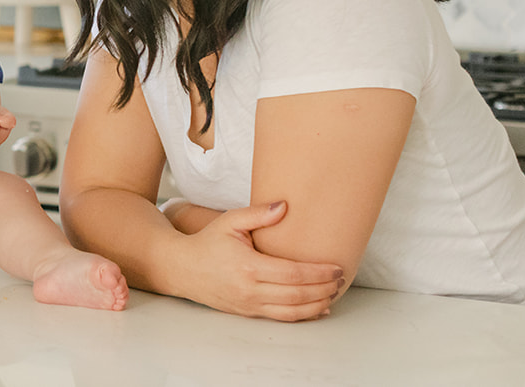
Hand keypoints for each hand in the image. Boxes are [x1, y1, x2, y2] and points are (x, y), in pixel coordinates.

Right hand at [176, 201, 344, 320]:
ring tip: (334, 293)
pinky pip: (281, 318)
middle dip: (324, 289)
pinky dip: (303, 316)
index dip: (318, 273)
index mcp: (248, 266)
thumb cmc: (207, 243)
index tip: (336, 268)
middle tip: (341, 279)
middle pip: (298, 295)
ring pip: (292, 312)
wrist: (182, 268)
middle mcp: (250, 289)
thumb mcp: (229, 222)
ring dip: (318, 304)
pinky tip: (318, 308)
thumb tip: (285, 207)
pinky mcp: (248, 312)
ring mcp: (249, 304)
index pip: (293, 273)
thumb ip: (257, 214)